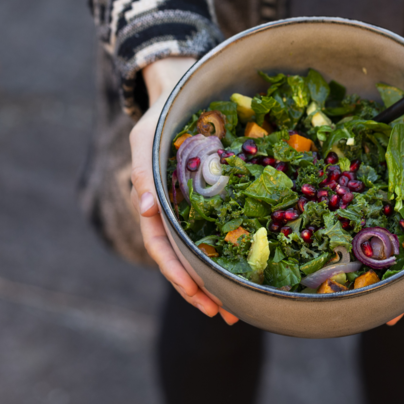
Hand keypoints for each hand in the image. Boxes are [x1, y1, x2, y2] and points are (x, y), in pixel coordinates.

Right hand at [130, 57, 240, 324]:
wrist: (183, 89)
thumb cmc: (163, 115)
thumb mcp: (146, 139)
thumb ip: (144, 171)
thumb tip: (147, 209)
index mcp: (155, 203)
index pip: (162, 247)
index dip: (179, 273)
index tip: (197, 295)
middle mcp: (176, 212)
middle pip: (186, 260)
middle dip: (204, 290)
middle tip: (227, 314)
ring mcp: (198, 208)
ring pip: (207, 252)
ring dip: (222, 281)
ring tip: (243, 307)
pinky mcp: (221, 199)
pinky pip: (230, 229)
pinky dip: (240, 251)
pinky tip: (259, 268)